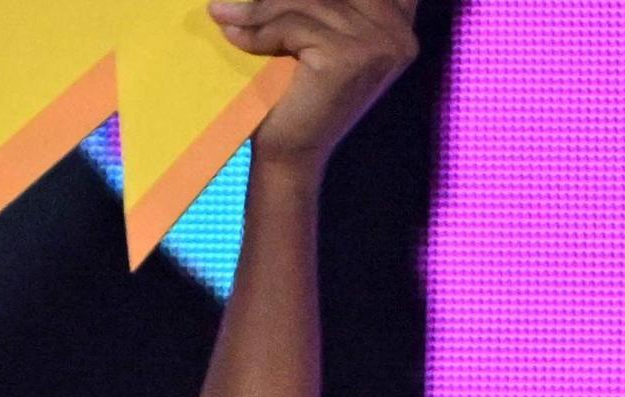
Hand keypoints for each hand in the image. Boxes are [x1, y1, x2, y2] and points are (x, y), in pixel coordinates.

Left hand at [213, 0, 415, 167]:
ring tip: (225, 15)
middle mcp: (398, 31)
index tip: (293, 1)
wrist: (292, 153)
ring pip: (304, 1)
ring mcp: (379, 44)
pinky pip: (292, 24)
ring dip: (258, 10)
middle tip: (233, 3)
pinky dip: (258, 29)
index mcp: (399, 20)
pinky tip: (236, 35)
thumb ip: (328, 3)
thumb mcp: (321, 34)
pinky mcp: (349, 57)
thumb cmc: (300, 93)